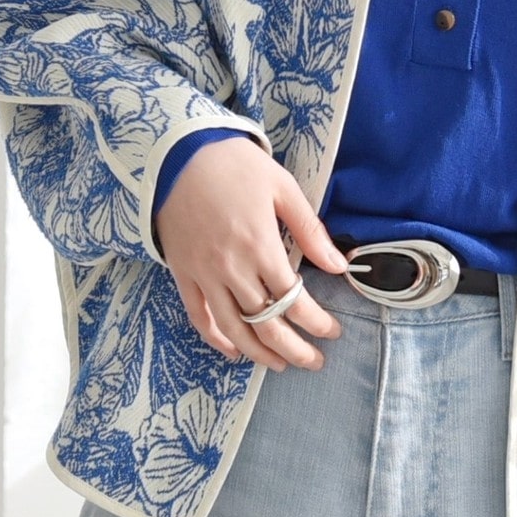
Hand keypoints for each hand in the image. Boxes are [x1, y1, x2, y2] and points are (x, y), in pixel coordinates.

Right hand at [154, 135, 350, 371]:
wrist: (178, 152)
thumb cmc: (236, 165)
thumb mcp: (282, 188)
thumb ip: (310, 231)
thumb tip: (338, 266)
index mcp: (260, 246)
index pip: (293, 300)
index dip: (317, 322)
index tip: (333, 331)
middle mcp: (231, 268)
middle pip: (265, 324)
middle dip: (294, 349)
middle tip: (314, 362)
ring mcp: (203, 273)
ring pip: (232, 329)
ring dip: (258, 353)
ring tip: (280, 364)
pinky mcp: (181, 273)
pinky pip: (199, 315)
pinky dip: (216, 339)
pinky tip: (234, 351)